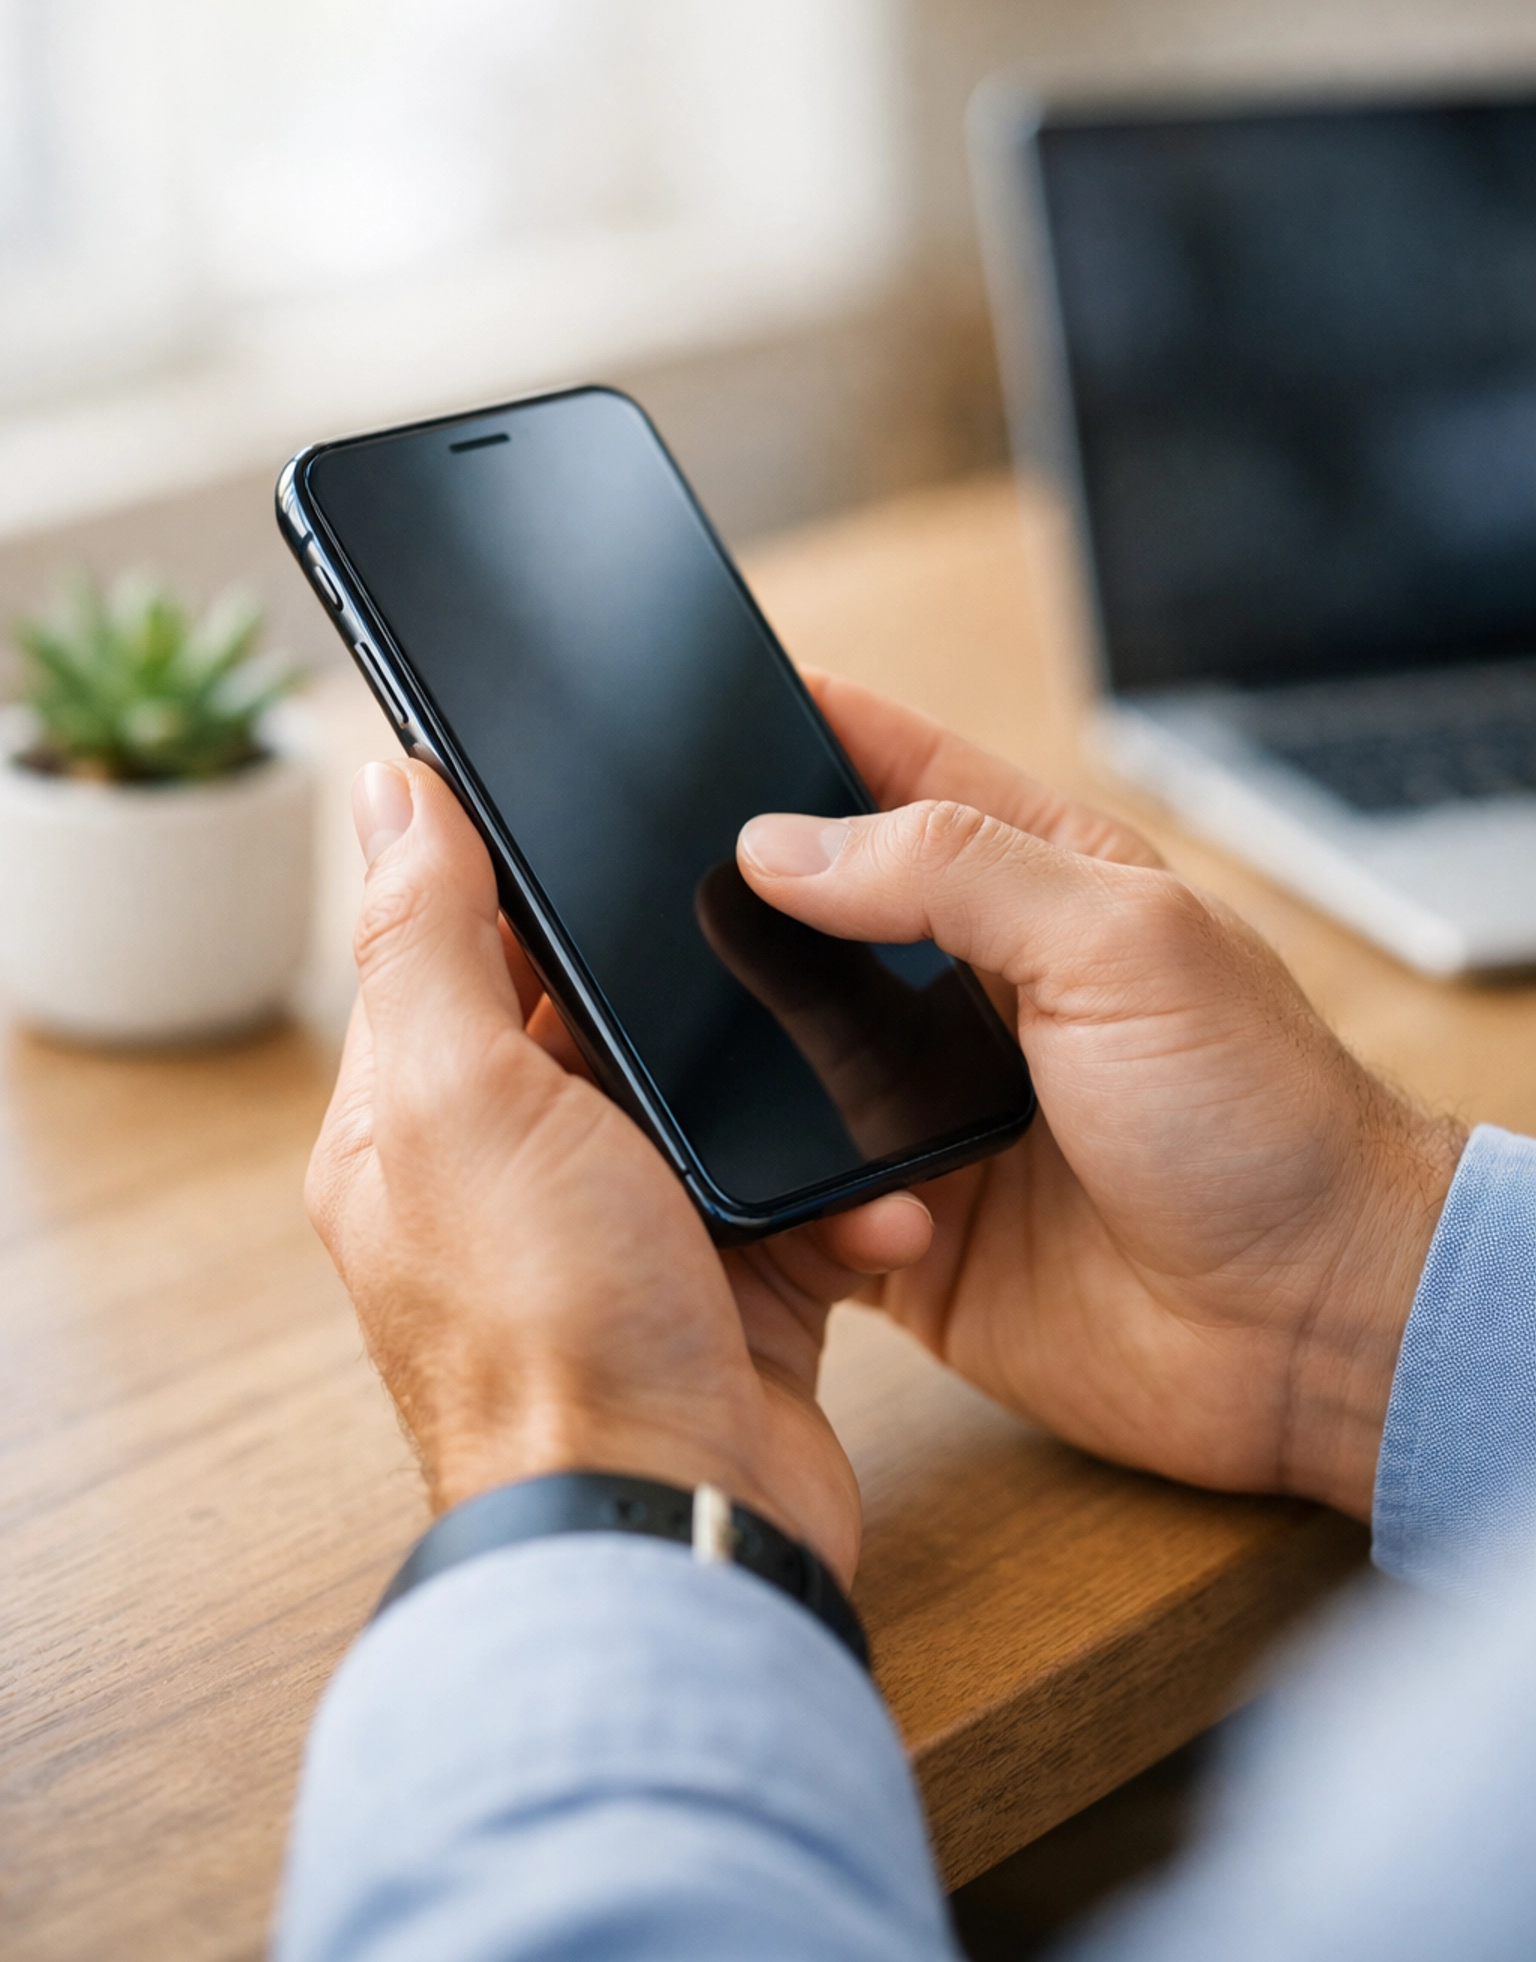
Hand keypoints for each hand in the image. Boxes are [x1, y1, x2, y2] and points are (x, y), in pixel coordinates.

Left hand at [305, 759, 929, 1583]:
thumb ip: (423, 937)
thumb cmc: (549, 1335)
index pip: (463, 946)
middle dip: (694, 987)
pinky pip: (799, 1200)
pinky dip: (845, 1199)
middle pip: (610, 1017)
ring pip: (722, 1102)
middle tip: (777, 926)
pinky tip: (875, 1209)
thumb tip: (388, 786)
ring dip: (790, 1095)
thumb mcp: (463, 1100)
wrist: (673, 1526)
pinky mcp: (728, 1286)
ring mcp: (627, 1232)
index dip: (531, 875)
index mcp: (417, 1117)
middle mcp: (514, 1172)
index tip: (614, 809)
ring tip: (845, 1071)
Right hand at [739, 674, 1466, 1521]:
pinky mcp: (906, 1214)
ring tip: (662, 1037)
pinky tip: (779, 1183)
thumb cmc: (1264, 1119)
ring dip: (731, 1047)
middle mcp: (969, 983)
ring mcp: (931, 1099)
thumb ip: (959, 872)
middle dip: (726, 896)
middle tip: (631, 892)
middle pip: (808, 908)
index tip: (693, 712)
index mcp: (1034, 879)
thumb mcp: (1125, 945)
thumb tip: (785, 842)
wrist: (1308, 1327)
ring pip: (778, 1045)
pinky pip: (795, 1187)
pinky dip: (767, 1185)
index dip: (797, 729)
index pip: (888, 769)